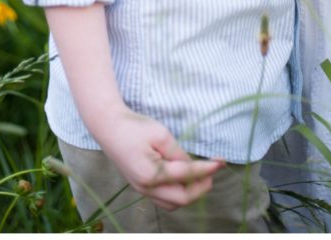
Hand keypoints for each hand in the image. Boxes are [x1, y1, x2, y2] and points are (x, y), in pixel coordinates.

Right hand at [96, 106, 223, 210]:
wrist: (109, 127)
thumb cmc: (135, 127)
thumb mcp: (161, 135)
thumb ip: (178, 154)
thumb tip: (193, 167)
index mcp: (151, 174)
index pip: (186, 176)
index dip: (206, 169)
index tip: (221, 162)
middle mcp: (146, 188)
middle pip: (181, 199)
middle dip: (200, 188)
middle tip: (213, 173)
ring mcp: (142, 190)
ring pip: (172, 203)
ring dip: (189, 194)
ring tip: (201, 177)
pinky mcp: (140, 186)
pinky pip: (163, 198)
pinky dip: (177, 193)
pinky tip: (184, 180)